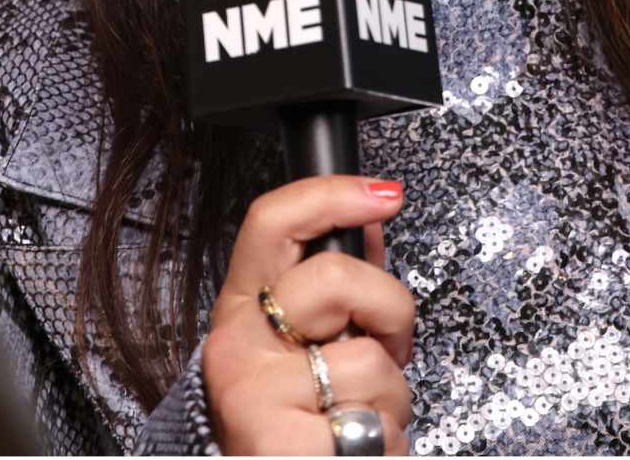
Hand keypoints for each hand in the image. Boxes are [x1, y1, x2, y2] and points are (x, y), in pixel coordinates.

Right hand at [201, 175, 415, 454]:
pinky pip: (374, 423)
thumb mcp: (307, 346)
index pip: (272, 222)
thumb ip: (341, 287)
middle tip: (388, 349)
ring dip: (391, 398)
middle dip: (391, 312)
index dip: (333, 195)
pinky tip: (355, 449)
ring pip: (369, 361)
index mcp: (244, 308)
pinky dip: (387, 441)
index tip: (386, 194)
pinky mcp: (280, 443)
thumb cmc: (294, 423)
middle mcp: (238, 344)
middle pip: (334, 277)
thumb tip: (370, 221)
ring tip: (361, 417)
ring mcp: (252, 392)